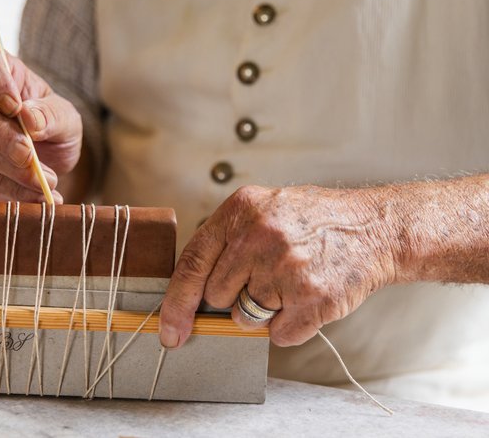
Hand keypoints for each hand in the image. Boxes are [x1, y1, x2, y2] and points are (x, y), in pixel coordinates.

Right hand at [0, 42, 82, 201]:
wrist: (51, 162)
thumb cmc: (54, 127)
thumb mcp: (66, 118)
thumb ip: (52, 115)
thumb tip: (31, 118)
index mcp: (0, 73)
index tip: (14, 105)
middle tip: (28, 154)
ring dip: (10, 167)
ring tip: (47, 181)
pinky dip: (12, 189)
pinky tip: (38, 196)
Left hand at [159, 185, 399, 347]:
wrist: (374, 228)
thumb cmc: (313, 223)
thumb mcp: (263, 210)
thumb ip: (226, 242)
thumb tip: (190, 292)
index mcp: (241, 211)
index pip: (192, 264)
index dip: (176, 303)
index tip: (169, 331)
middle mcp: (260, 237)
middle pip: (218, 296)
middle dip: (236, 295)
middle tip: (267, 274)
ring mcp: (286, 268)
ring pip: (247, 318)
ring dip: (266, 310)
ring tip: (291, 280)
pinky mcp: (312, 298)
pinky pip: (279, 334)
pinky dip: (291, 325)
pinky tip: (308, 296)